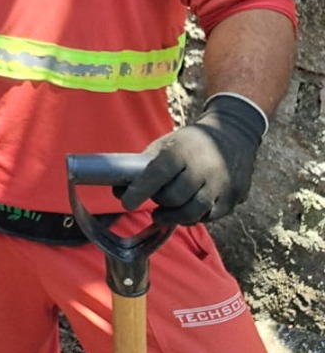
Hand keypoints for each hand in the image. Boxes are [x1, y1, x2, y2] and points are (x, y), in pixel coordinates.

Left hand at [118, 94, 266, 224]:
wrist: (234, 135)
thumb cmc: (191, 143)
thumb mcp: (167, 144)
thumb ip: (145, 166)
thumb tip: (119, 190)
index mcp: (182, 151)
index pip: (158, 173)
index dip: (140, 190)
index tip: (127, 203)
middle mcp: (204, 168)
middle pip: (174, 197)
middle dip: (159, 201)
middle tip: (153, 199)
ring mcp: (221, 185)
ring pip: (192, 212)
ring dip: (173, 217)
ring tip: (162, 214)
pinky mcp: (233, 198)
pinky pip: (209, 216)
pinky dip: (193, 217)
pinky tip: (185, 211)